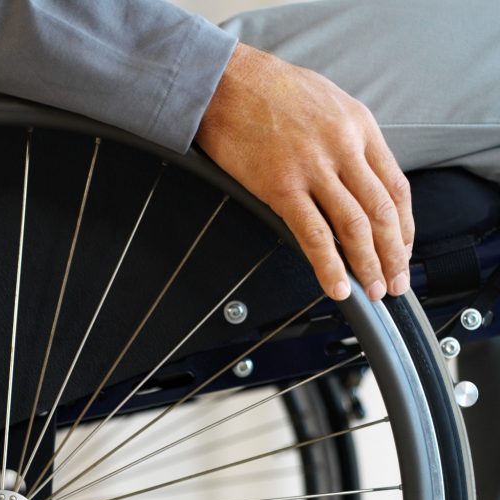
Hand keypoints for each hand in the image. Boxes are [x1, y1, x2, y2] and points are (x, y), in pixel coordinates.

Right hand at [196, 43, 412, 301]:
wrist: (224, 81)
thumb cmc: (267, 87)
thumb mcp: (327, 100)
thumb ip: (348, 136)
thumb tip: (357, 172)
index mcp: (359, 126)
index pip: (396, 187)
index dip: (404, 227)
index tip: (401, 249)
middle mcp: (343, 148)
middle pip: (382, 212)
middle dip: (393, 254)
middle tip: (394, 282)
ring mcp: (313, 168)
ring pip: (355, 227)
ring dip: (368, 265)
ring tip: (372, 290)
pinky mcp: (280, 186)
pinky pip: (313, 234)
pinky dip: (328, 265)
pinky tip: (336, 285)